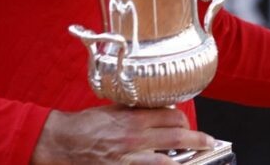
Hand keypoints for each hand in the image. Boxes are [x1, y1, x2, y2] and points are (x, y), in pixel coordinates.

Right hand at [30, 106, 215, 164]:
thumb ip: (135, 110)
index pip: (171, 116)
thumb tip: (155, 109)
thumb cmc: (84, 125)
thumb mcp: (112, 109)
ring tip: (197, 160)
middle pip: (177, 137)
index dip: (184, 119)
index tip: (187, 123)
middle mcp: (136, 138)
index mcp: (134, 118)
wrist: (60, 141)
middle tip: (209, 142)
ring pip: (168, 161)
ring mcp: (129, 158)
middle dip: (198, 140)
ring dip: (184, 161)